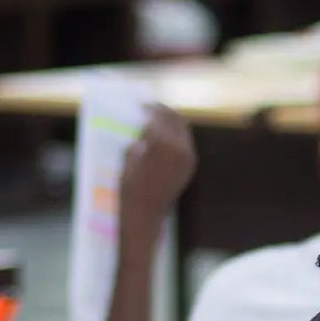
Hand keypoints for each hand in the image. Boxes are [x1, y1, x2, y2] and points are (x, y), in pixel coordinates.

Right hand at [117, 105, 197, 230]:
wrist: (145, 214)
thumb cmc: (131, 187)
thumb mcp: (129, 157)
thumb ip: (140, 139)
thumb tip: (144, 130)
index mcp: (163, 142)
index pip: (159, 116)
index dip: (150, 109)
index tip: (142, 106)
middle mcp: (181, 147)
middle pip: (176, 119)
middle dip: (164, 112)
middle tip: (152, 109)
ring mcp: (188, 157)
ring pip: (184, 131)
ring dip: (172, 123)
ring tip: (158, 121)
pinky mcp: (190, 167)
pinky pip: (186, 144)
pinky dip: (177, 136)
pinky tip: (165, 137)